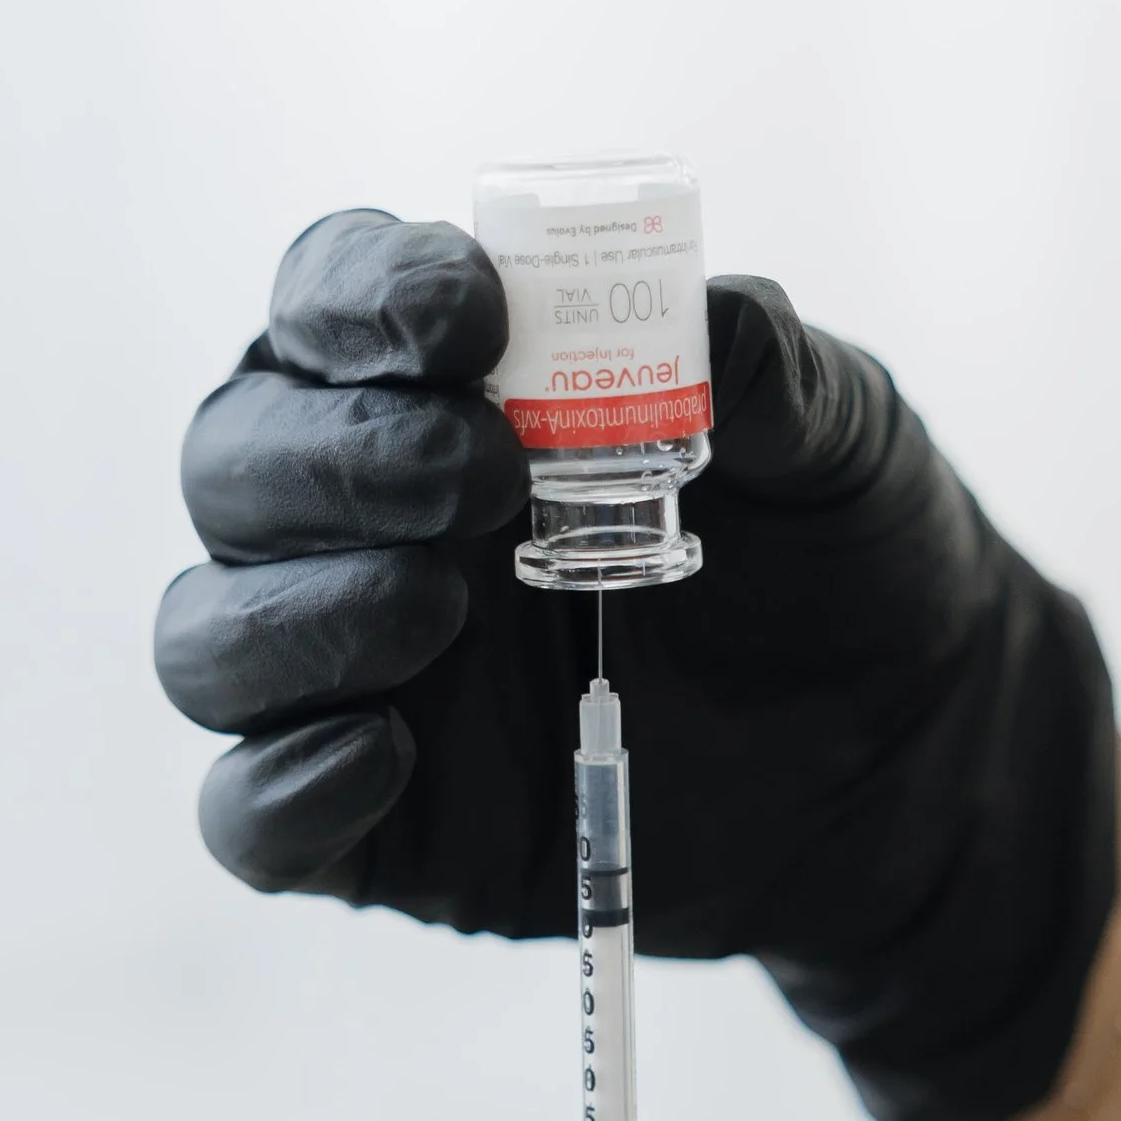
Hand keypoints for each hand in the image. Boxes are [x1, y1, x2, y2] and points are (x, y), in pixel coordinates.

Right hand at [153, 210, 1117, 1120]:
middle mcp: (362, 519)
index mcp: (441, 384)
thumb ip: (773, 375)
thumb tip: (712, 330)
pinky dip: (283, 787)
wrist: (911, 753)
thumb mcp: (842, 444)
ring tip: (443, 607)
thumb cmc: (846, 557)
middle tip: (484, 476)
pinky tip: (387, 756)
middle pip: (236, 461)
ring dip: (299, 612)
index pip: (328, 302)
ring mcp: (356, 675)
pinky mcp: (375, 827)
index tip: (470, 315)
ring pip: (209, 637)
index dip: (363, 293)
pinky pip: (250, 817)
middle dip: (338, 459)